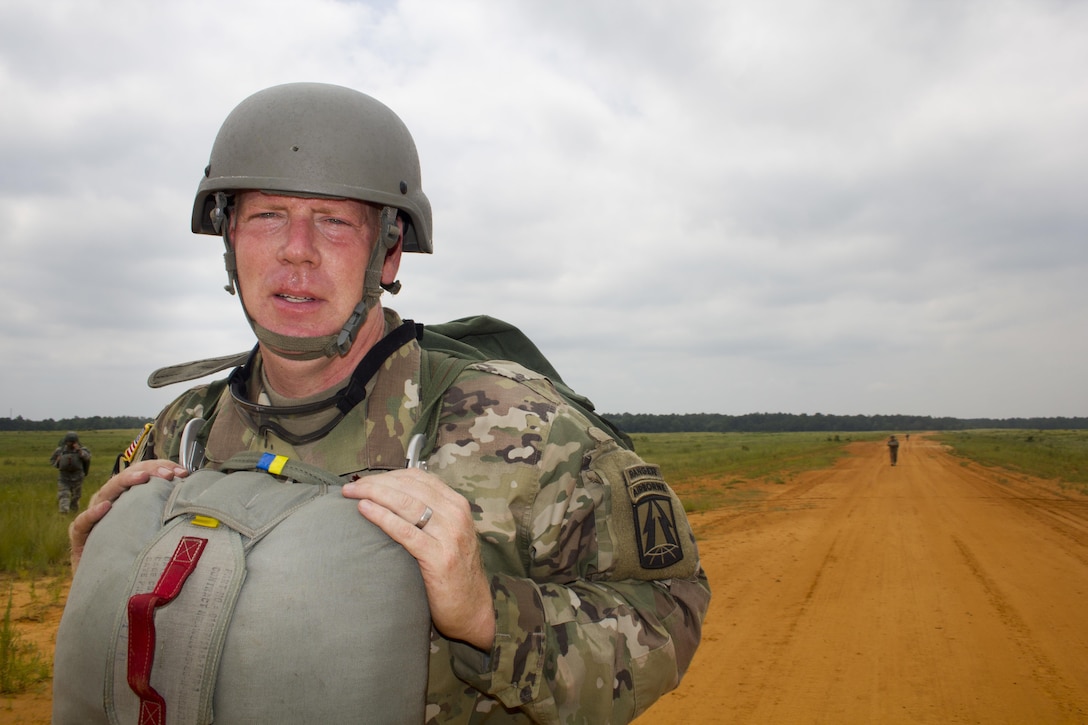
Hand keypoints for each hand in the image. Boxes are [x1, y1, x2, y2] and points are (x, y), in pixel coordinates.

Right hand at [69, 459, 187, 570]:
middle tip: (168, 474)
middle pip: (127, 476)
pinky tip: (105, 507)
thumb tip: (198, 502)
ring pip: (106, 492)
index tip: (183, 472)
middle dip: (149, 470)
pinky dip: (93, 514)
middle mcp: (110, 502)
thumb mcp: (155, 530)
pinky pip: (82, 523)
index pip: (144, 473)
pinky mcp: (80, 537)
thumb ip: (168, 514)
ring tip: (142, 478)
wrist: (107, 582)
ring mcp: (94, 517)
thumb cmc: (135, 552)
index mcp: (128, 497)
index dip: (162, 468)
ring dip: (125, 482)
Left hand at [342, 469, 495, 650]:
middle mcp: (456, 515)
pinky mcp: (440, 558)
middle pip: (409, 487)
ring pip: (406, 503)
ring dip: (374, 494)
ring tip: (350, 494)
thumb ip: (429, 516)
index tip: (364, 480)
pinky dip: (383, 517)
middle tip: (349, 487)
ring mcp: (450, 535)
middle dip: (375, 483)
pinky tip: (365, 510)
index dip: (387, 475)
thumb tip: (390, 500)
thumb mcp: (447, 535)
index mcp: (456, 505)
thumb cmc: (453, 572)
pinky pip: (406, 531)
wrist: (472, 609)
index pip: (418, 478)